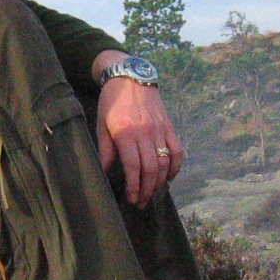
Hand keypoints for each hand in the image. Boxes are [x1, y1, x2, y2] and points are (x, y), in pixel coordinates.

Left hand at [93, 53, 182, 206]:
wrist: (130, 77)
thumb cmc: (111, 102)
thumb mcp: (101, 125)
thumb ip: (105, 150)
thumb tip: (104, 172)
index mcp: (126, 133)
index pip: (134, 166)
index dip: (134, 186)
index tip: (132, 199)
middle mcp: (145, 132)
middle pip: (151, 168)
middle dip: (147, 190)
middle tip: (141, 202)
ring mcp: (160, 129)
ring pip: (165, 162)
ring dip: (160, 182)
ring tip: (152, 194)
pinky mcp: (169, 126)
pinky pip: (177, 150)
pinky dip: (176, 166)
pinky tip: (169, 177)